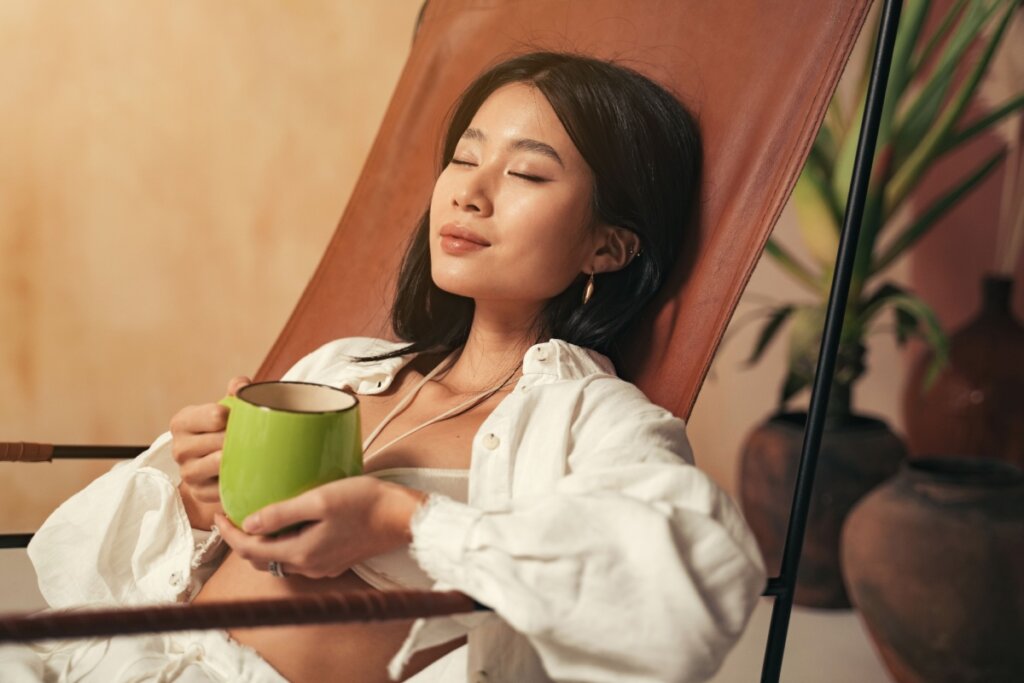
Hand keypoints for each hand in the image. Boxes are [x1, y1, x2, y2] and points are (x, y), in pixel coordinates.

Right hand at [169, 375, 250, 529]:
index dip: (236, 416)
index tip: (245, 417)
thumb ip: (236, 390)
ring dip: (240, 458)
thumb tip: (242, 385)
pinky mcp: (199, 492)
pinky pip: (223, 487)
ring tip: (255, 452)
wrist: (214, 460)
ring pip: (220, 464)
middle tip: (258, 437)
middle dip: (241, 438)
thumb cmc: (223, 428)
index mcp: (182, 422)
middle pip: (220, 441)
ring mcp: (187, 473)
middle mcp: (179, 448)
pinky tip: (249, 472)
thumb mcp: (226, 406)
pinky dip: (238, 480)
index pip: (215, 416)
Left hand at [215, 476, 426, 578]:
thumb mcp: (320, 500)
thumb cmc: (365, 503)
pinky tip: (287, 524)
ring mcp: (323, 566)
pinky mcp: (334, 559)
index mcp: (301, 553)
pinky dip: (282, 543)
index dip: (228, 534)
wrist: (402, 517)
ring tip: (254, 517)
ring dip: (261, 542)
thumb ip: (282, 512)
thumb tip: (248, 523)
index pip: (250, 549)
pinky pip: (298, 556)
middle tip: (231, 515)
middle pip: (261, 558)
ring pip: (279, 559)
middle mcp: (309, 566)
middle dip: (240, 540)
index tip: (218, 513)